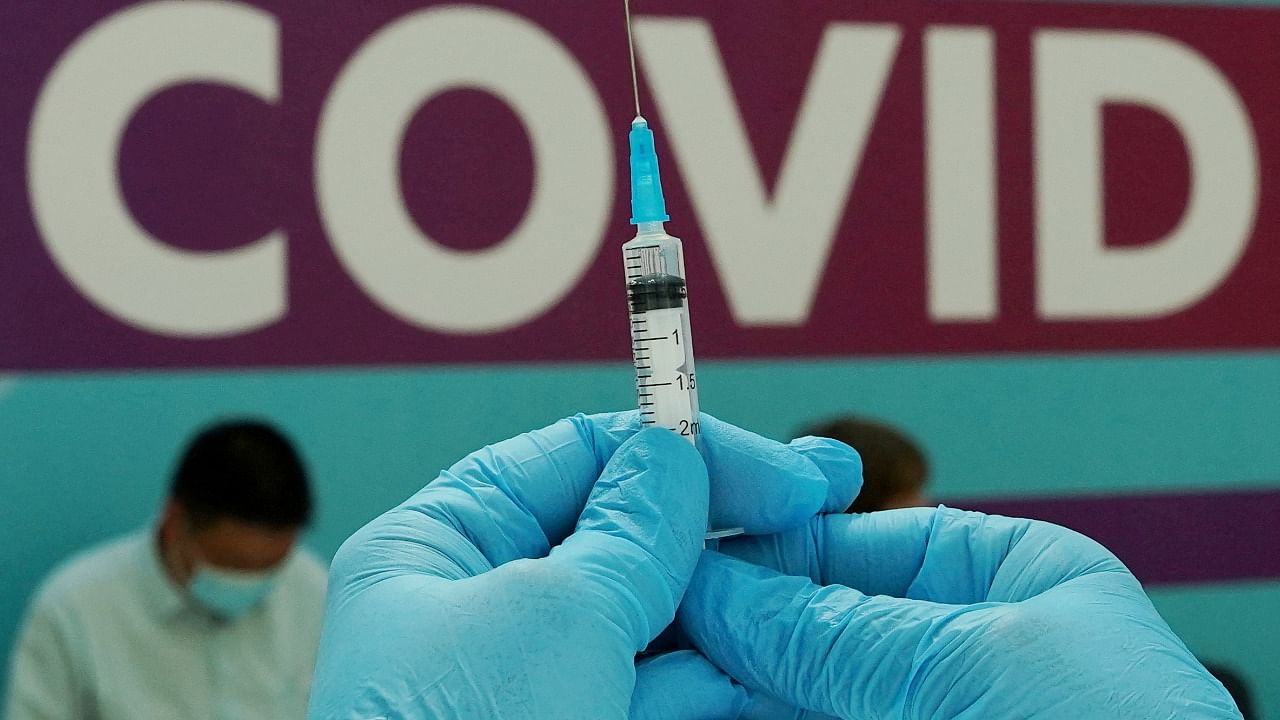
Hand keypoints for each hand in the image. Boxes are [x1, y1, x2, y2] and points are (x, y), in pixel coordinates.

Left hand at [306, 412, 859, 718]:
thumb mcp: (555, 614)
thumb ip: (631, 529)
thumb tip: (673, 458)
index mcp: (442, 547)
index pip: (575, 457)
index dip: (681, 452)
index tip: (780, 470)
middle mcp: (487, 606)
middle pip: (627, 535)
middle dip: (725, 522)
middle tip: (825, 498)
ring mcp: (539, 680)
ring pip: (659, 617)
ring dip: (741, 599)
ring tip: (824, 578)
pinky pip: (667, 690)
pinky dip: (727, 677)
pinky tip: (789, 663)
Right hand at [680, 507, 1241, 719]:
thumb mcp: (975, 668)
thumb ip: (837, 632)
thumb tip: (719, 588)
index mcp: (1009, 581)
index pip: (855, 542)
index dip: (765, 547)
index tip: (683, 558)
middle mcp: (959, 651)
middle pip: (812, 624)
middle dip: (733, 629)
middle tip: (652, 627)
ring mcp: (924, 718)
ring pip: (796, 695)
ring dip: (726, 687)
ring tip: (659, 679)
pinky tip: (698, 713)